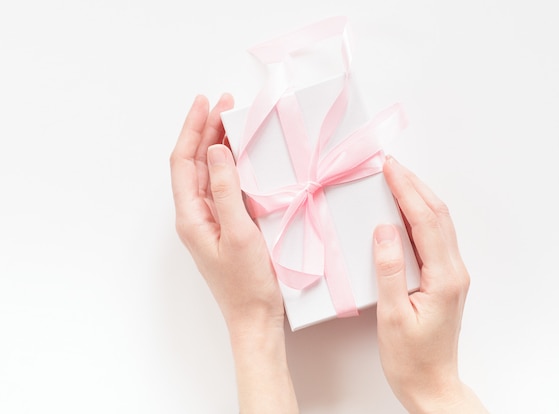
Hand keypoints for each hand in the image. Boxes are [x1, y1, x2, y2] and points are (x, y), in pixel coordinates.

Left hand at [170, 94, 282, 331]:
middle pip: (194, 164)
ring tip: (232, 121)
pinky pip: (222, 188)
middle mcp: (195, 216)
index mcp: (191, 216)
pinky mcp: (225, 226)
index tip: (205, 102)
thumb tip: (216, 152)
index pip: (184, 162)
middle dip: (205, 131)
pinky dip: (230, 166)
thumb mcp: (240, 233)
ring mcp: (210, 221)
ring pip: (208, 174)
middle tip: (224, 104)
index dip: (192, 129)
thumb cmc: (248, 284)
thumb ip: (226, 191)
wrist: (254, 319)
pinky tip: (241, 156)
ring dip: (217, 146)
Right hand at [373, 157, 487, 412]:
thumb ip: (389, 270)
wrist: (432, 384)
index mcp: (443, 278)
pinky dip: (419, 216)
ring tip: (396, 179)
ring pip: (438, 224)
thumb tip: (384, 230)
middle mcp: (454, 271)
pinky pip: (434, 238)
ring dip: (419, 197)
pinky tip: (404, 212)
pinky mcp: (444, 280)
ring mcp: (452, 275)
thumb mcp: (392, 316)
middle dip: (414, 185)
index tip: (389, 168)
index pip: (425, 221)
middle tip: (391, 165)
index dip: (407, 190)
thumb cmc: (411, 358)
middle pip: (437, 215)